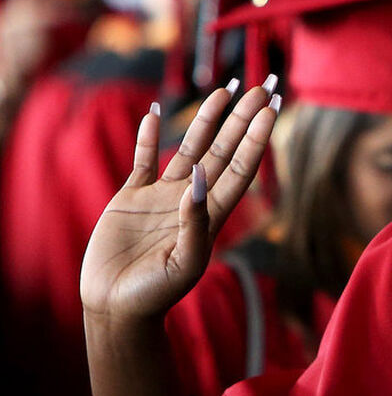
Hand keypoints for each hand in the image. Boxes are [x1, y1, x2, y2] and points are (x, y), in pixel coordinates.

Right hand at [81, 79, 279, 324]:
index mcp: (212, 215)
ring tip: (223, 91)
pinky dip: (147, 137)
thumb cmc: (156, 294)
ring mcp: (162, 196)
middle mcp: (192, 199)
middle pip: (222, 150)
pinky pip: (142, 161)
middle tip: (259, 88)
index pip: (241, 168)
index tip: (271, 110)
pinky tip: (154, 112)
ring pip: (188, 148)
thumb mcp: (184, 264)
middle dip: (241, 120)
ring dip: (205, 120)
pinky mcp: (130, 198)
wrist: (117, 308)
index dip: (256, 139)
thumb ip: (195, 224)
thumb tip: (200, 180)